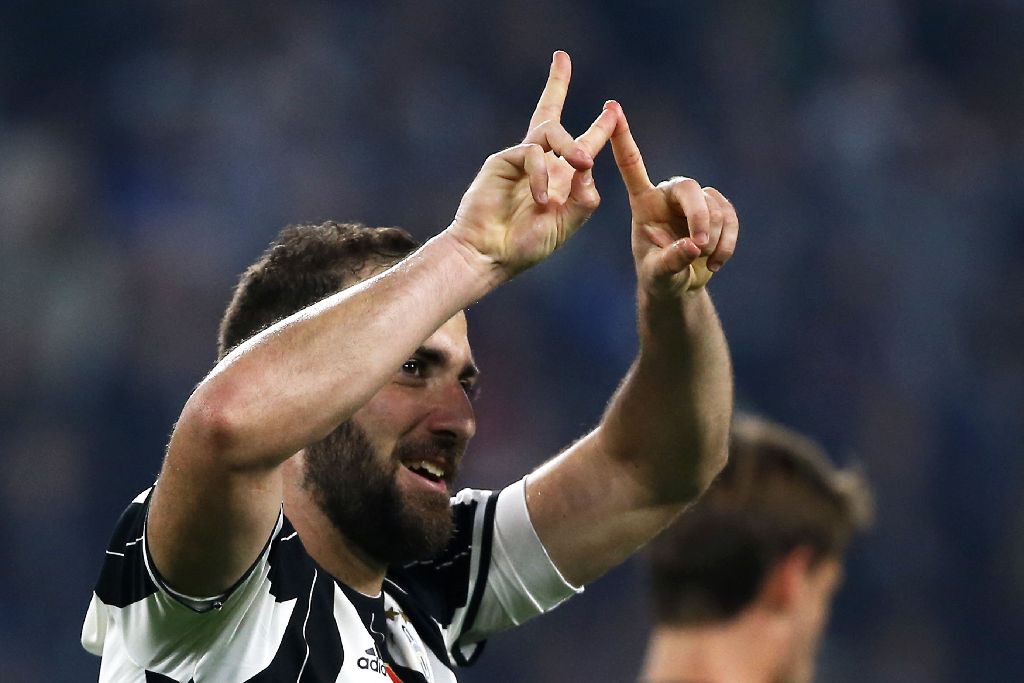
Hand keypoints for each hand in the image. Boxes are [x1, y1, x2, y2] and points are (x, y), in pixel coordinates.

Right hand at [448, 51, 617, 280]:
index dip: (599, 127)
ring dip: (572, 145)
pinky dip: (540, 176)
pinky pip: (532, 155)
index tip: (612, 108)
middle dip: (556, 83)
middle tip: (561, 57)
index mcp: (561, 179)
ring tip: (582, 163)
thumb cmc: (526, 245)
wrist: (489, 254)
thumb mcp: (566, 224)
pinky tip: (539, 200)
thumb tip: (588, 164)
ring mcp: (520, 160)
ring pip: (550, 130)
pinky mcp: (502, 160)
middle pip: (549, 114)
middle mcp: (541, 163)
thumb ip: (584, 198)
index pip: (583, 144)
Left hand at [608, 102, 738, 297]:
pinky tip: (715, 262)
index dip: (622, 136)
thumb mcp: (658, 275)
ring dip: (714, 237)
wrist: (680, 286)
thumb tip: (693, 246)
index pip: (631, 164)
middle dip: (699, 217)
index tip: (611, 105)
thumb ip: (671, 261)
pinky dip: (728, 242)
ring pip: (714, 206)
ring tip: (703, 260)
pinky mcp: (717, 208)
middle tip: (699, 245)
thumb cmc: (659, 277)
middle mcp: (668, 194)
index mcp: (643, 202)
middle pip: (689, 188)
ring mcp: (694, 200)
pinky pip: (730, 216)